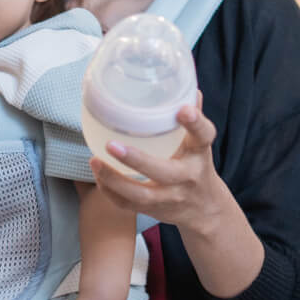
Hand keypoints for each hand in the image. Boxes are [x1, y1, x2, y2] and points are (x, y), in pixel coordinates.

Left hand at [90, 93, 228, 235]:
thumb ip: (190, 118)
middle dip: (137, 161)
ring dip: (114, 180)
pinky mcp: (155, 211)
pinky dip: (110, 192)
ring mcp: (171, 198)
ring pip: (142, 195)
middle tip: (112, 145)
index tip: (183, 110)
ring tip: (95, 161)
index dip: (195, 123)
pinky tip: (97, 175)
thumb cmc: (195, 165)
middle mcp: (187, 178)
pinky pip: (129, 206)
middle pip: (164, 173)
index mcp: (199, 154)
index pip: (203, 136)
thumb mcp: (198, 143)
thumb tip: (189, 88)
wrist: (205, 209)